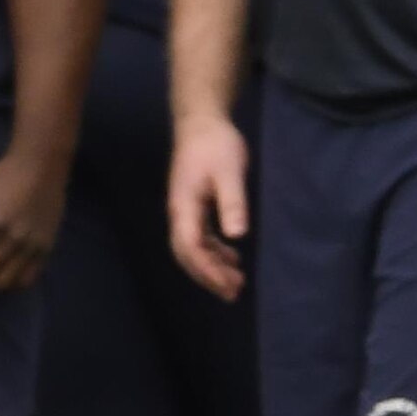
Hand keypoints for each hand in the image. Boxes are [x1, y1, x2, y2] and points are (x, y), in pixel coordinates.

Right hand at [167, 111, 253, 299]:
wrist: (201, 122)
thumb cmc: (215, 144)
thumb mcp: (229, 170)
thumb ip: (232, 202)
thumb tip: (236, 234)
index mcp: (184, 207)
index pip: (189, 247)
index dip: (206, 270)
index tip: (226, 285)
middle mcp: (180, 214)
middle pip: (187, 254)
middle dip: (208, 276)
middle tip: (233, 293)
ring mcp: (185, 212)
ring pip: (193, 249)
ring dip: (212, 267)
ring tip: (236, 282)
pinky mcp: (194, 208)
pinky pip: (200, 239)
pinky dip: (214, 253)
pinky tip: (232, 257)